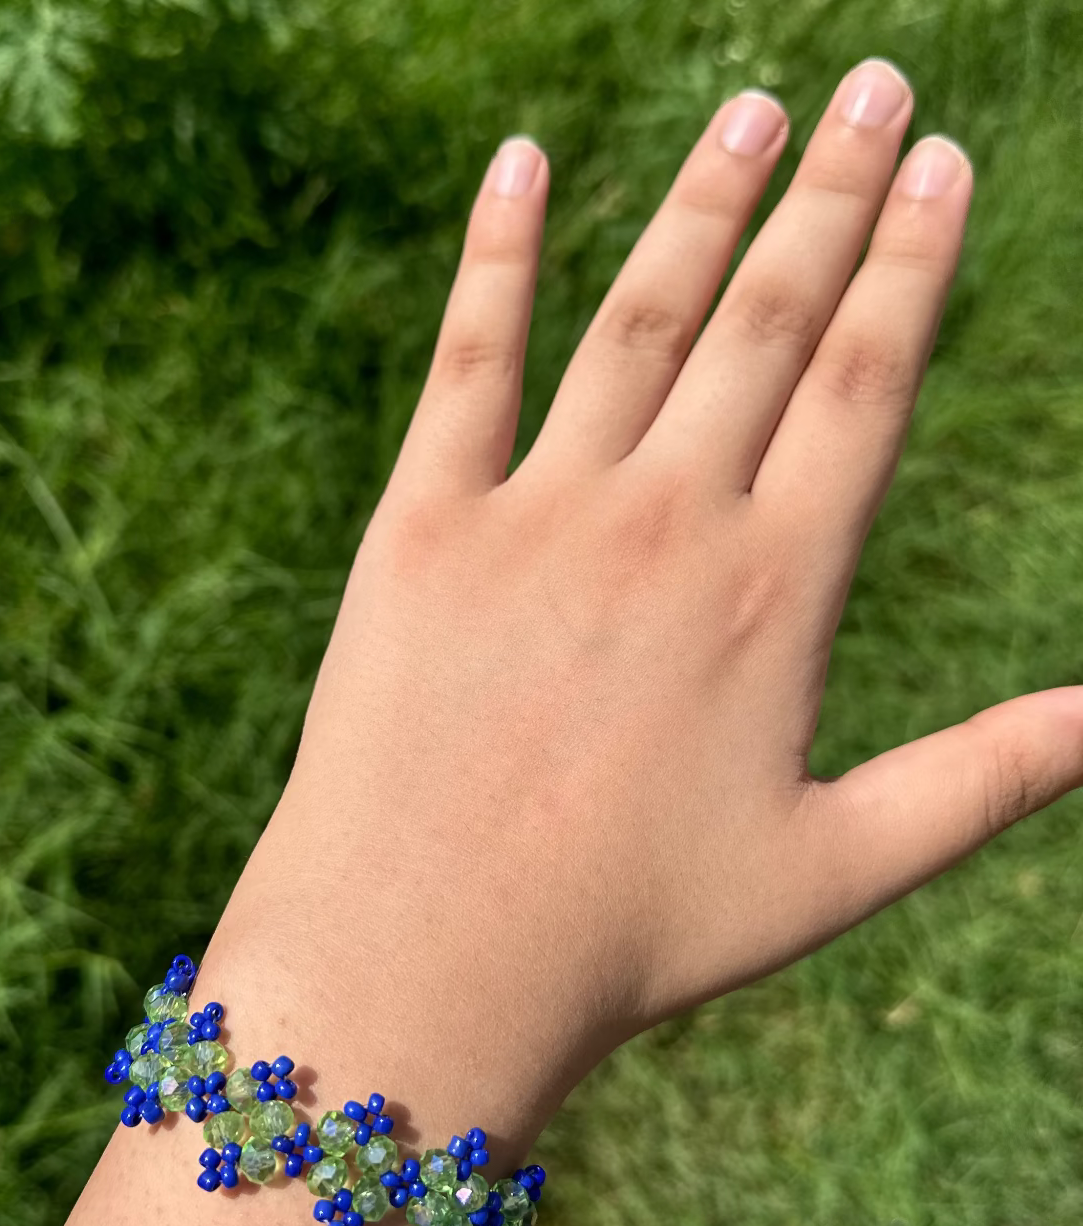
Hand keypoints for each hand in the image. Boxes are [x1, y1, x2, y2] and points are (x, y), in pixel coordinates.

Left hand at [214, 59, 1082, 1141]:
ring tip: (755, 111)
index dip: (914, 263)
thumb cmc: (638, 935)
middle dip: (833, 195)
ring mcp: (538, 516)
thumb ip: (981, 781)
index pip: (869, 383)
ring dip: (702, 205)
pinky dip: (496, 256)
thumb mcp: (834, 870)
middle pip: (771, 322)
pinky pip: (468, 363)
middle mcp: (667, 525)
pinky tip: (522, 161)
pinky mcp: (421, 530)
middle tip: (878, 84)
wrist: (431, 960)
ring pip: (639, 320)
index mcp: (778, 593)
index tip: (946, 165)